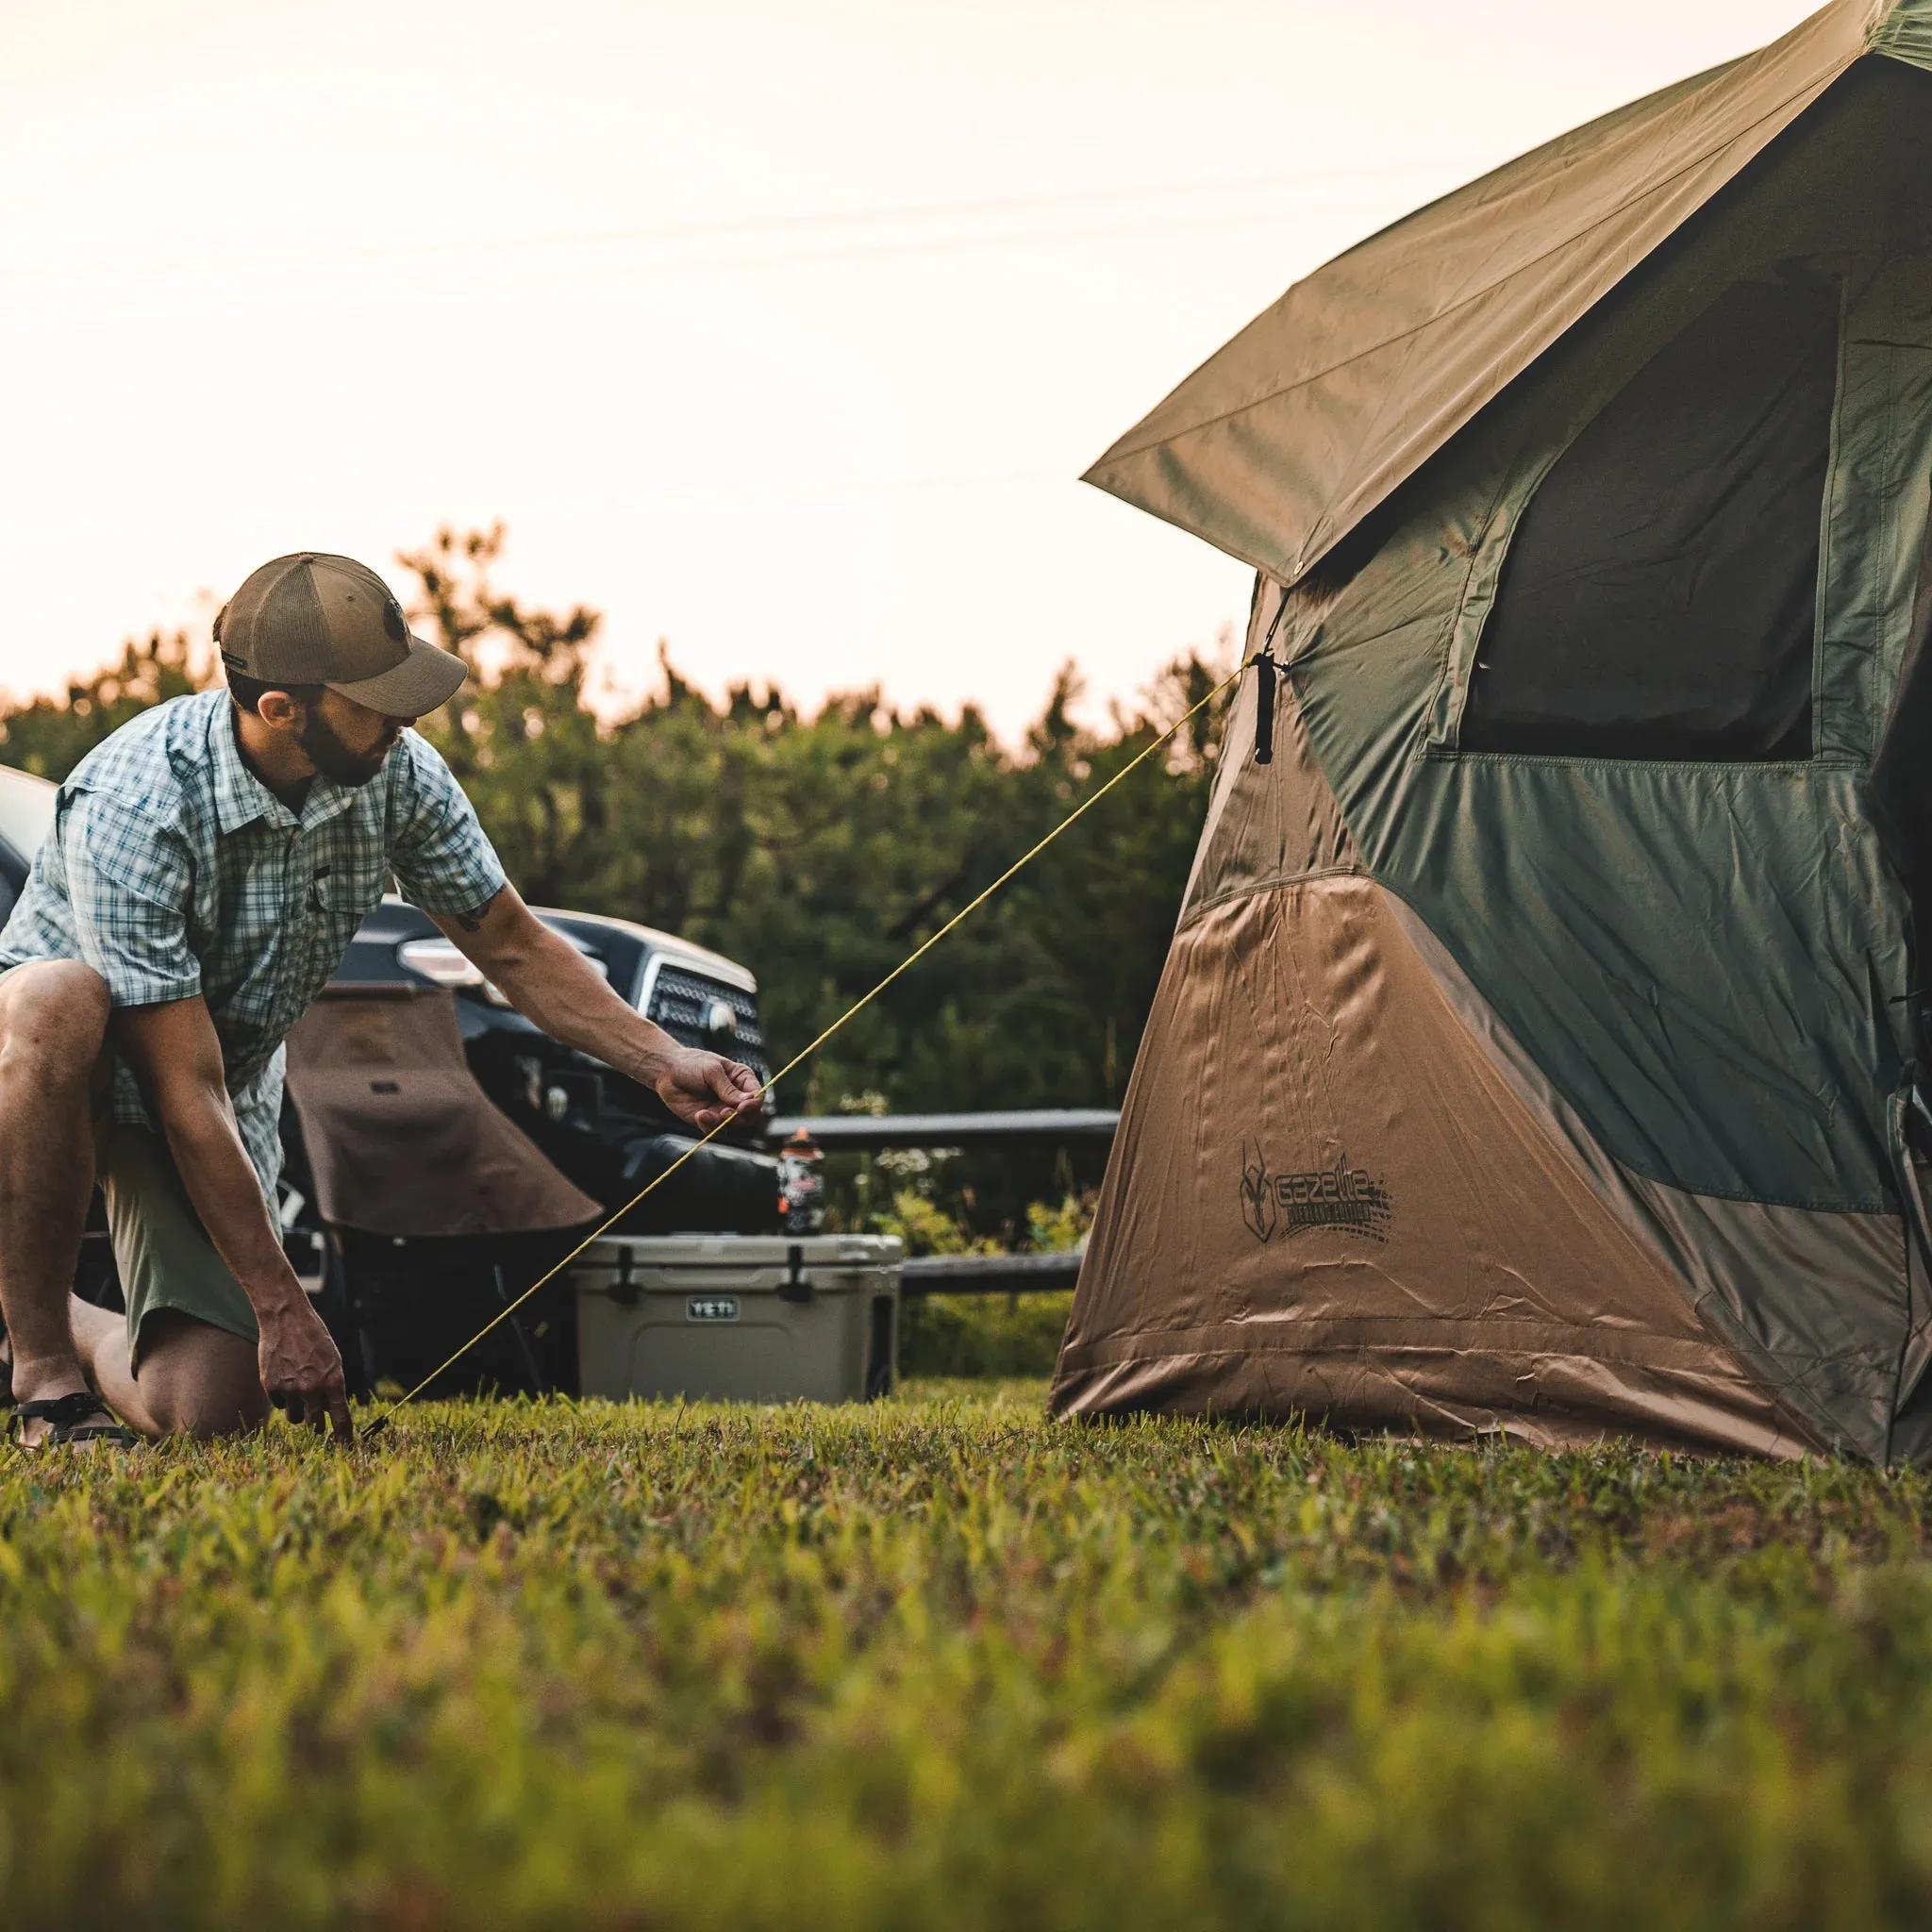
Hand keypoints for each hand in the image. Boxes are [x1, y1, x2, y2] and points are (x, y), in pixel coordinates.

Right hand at [256, 1291, 353, 1442]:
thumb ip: (331, 1385)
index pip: (341, 1417)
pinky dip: (282, 1397)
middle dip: (317, 1428)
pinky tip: (283, 1377)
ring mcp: (290, 1389)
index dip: (343, 1436)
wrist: (286, 1319)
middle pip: (315, 1424)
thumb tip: (329, 1411)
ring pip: (295, 1418)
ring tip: (298, 1394)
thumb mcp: (332, 1360)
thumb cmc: (314, 1338)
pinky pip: (278, 1404)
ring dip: (298, 1412)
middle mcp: (313, 1388)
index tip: (344, 1448)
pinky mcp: (271, 1386)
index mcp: (334, 1381)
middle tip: (316, 1427)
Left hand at [654, 1047, 762, 1132]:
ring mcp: (723, 1109)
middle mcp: (736, 1097)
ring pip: (734, 1126)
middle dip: (740, 1117)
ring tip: (706, 1113)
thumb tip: (746, 1102)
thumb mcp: (711, 1070)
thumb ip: (728, 1088)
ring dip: (723, 1123)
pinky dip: (709, 1126)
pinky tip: (699, 1115)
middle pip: (752, 1115)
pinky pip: (716, 1131)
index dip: (754, 1104)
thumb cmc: (691, 1064)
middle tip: (724, 1112)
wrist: (667, 1072)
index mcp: (742, 1079)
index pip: (758, 1095)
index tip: (742, 1107)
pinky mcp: (709, 1120)